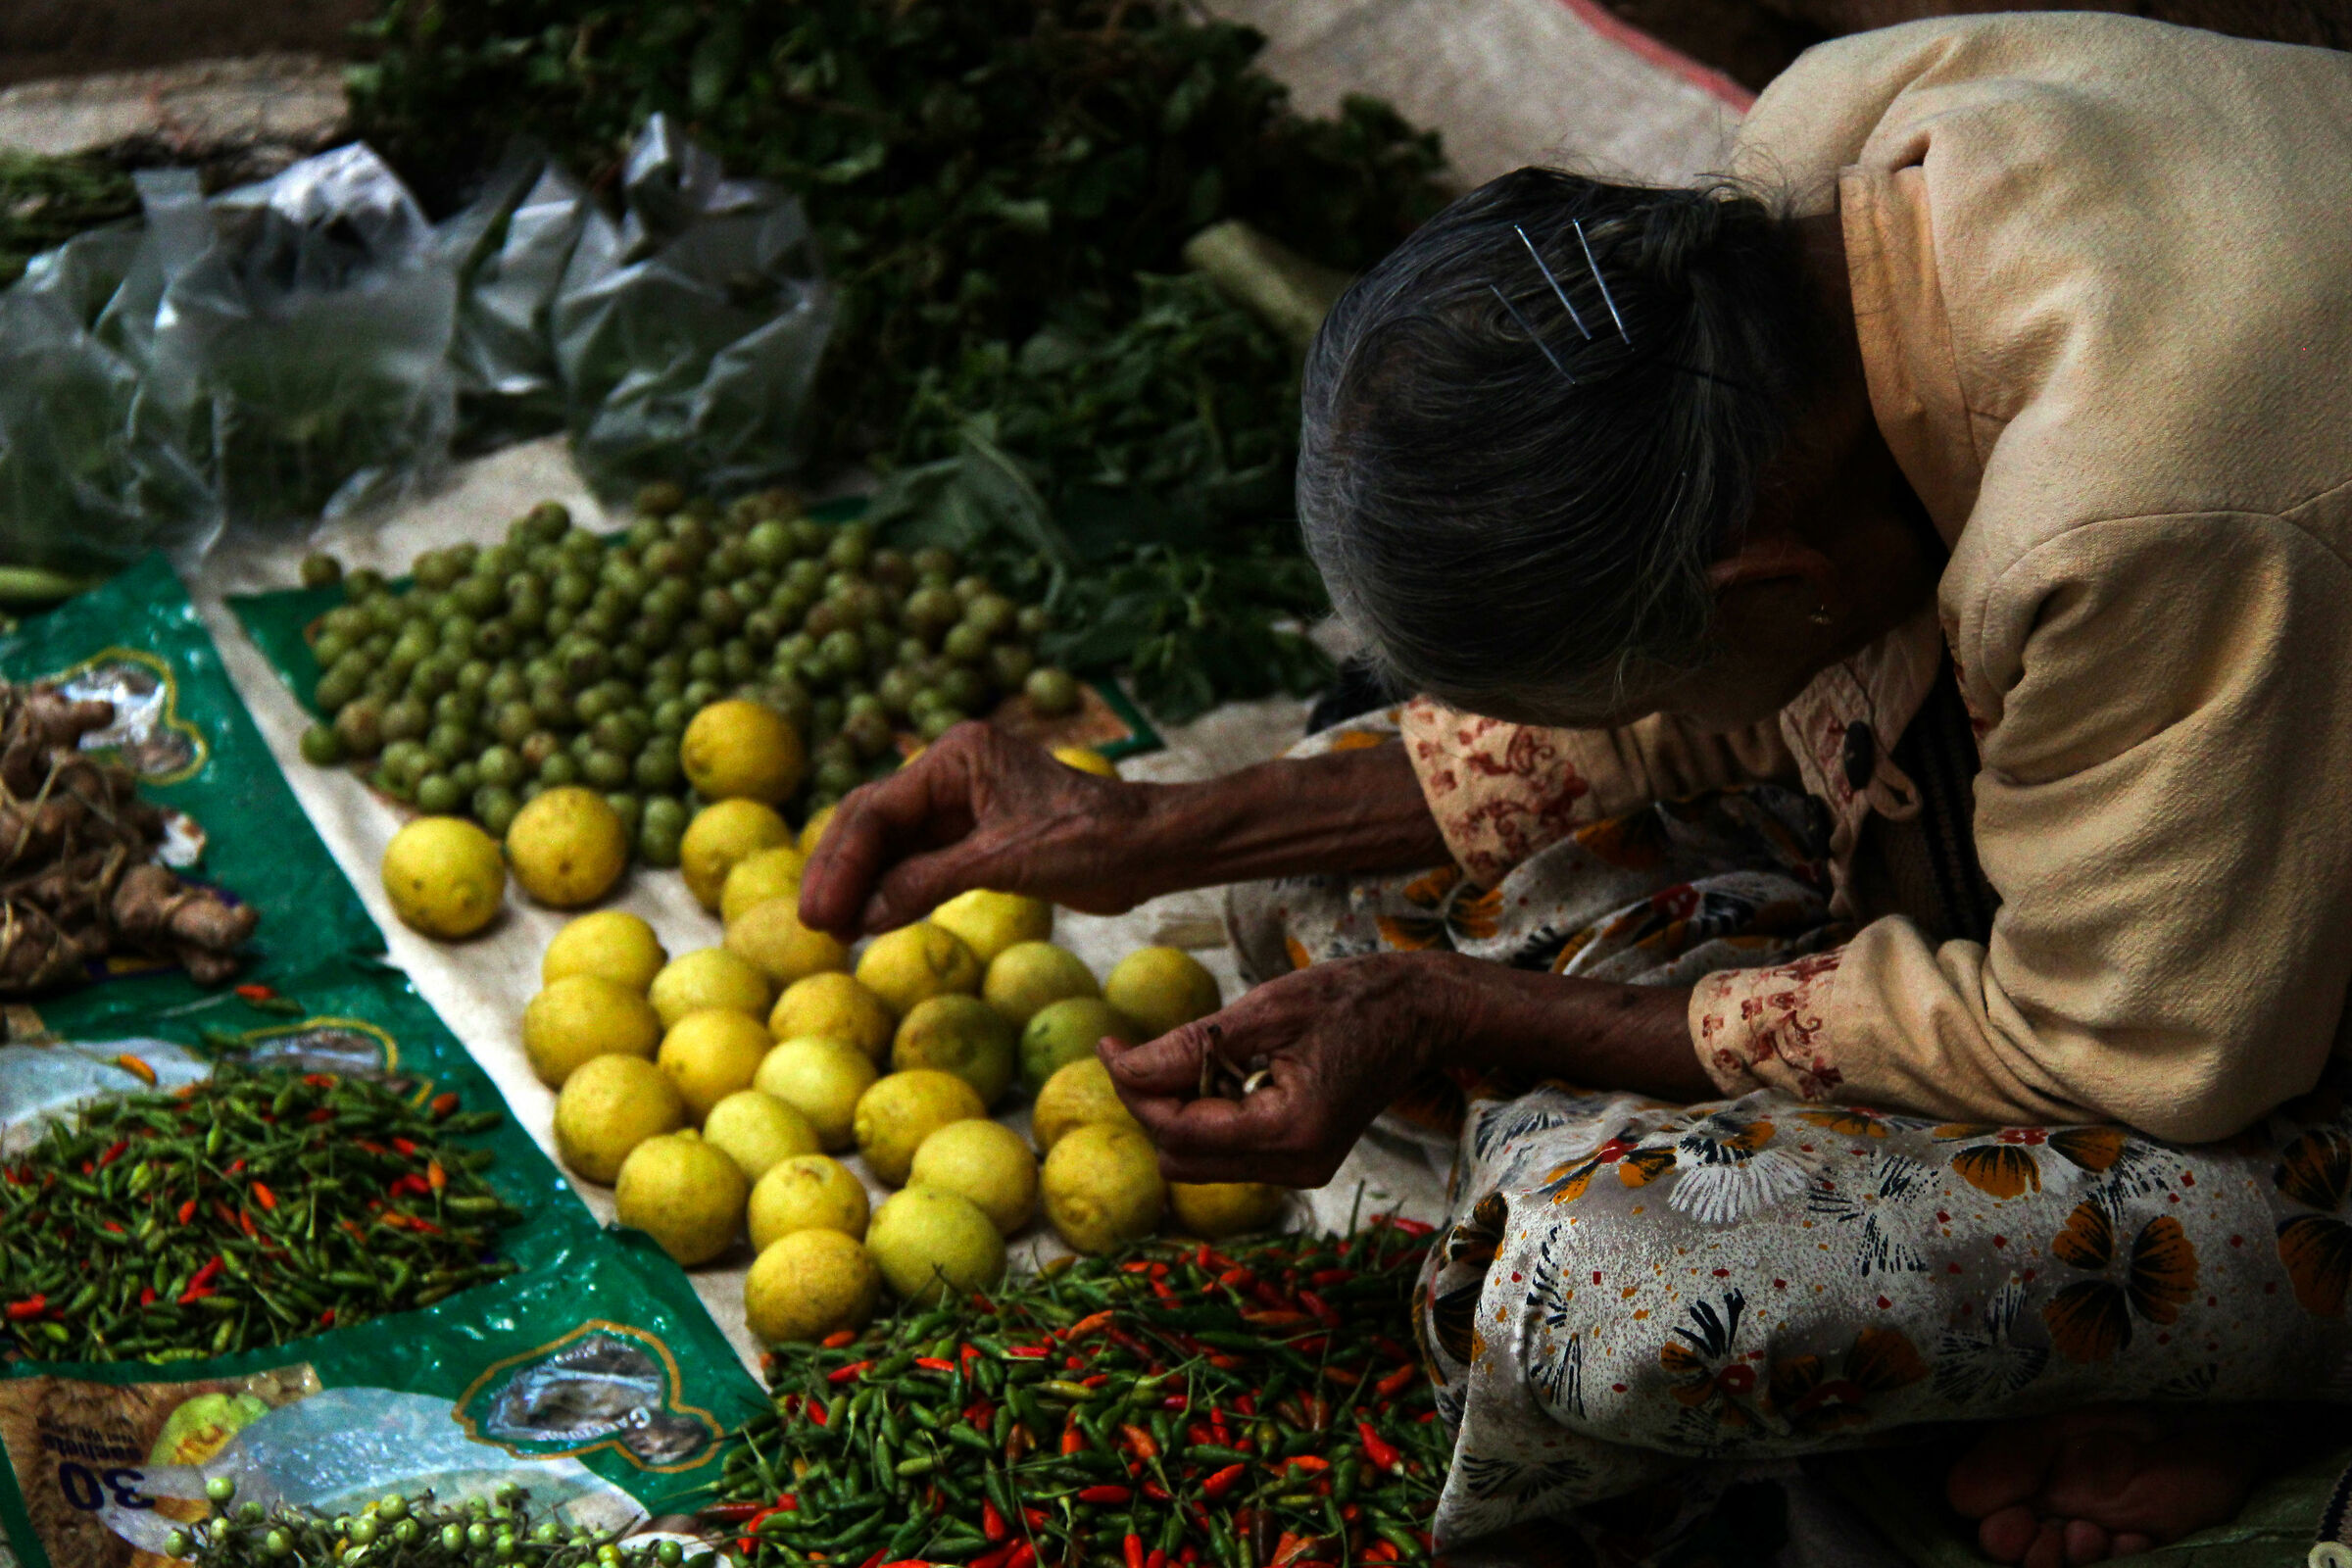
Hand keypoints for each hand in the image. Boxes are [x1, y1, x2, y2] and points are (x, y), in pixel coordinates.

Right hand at [798, 722, 1153, 938]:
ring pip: (890, 844)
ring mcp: (961, 805)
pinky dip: (893, 892)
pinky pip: (917, 864)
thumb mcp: (1007, 860)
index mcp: (957, 756)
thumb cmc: (1092, 839)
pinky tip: (868, 922)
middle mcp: (951, 773)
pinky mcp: (974, 838)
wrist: (1150, 848)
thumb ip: (930, 881)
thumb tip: (862, 916)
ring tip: (832, 930)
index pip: (878, 809)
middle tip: (813, 924)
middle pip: (872, 821)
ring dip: (862, 885)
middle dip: (840, 871)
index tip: (820, 912)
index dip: (842, 863)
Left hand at [1100, 953, 1462, 1187]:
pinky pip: (1227, 1151)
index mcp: (1291, 1131)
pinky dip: (1209, 1113)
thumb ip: (1189, 1046)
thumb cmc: (1350, 998)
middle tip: (1139, 1047)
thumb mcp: (1264, 1009)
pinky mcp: (1299, 1161)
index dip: (1134, 1090)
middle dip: (1151, 1104)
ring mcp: (1300, 1170)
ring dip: (1180, 1108)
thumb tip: (1120, 1067)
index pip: (1180, 1130)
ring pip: (1198, 1160)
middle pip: (1181, 1157)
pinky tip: (1228, 1070)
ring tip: (1201, 1053)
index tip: (1107, 1044)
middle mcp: (1296, 1166)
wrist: (1419, 1012)